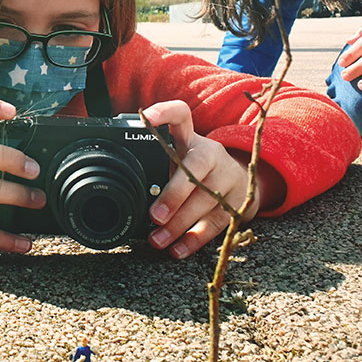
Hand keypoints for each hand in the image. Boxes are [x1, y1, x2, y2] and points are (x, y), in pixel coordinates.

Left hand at [143, 101, 272, 258]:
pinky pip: (218, 222)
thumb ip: (156, 166)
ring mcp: (228, 176)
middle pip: (195, 167)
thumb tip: (120, 188)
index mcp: (190, 138)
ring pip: (206, 199)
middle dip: (174, 193)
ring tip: (158, 240)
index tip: (146, 117)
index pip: (180, 114)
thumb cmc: (196, 171)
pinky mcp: (240, 201)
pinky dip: (196, 239)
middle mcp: (210, 153)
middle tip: (154, 215)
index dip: (165, 111)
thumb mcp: (179, 160)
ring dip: (179, 224)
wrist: (240, 182)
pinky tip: (179, 249)